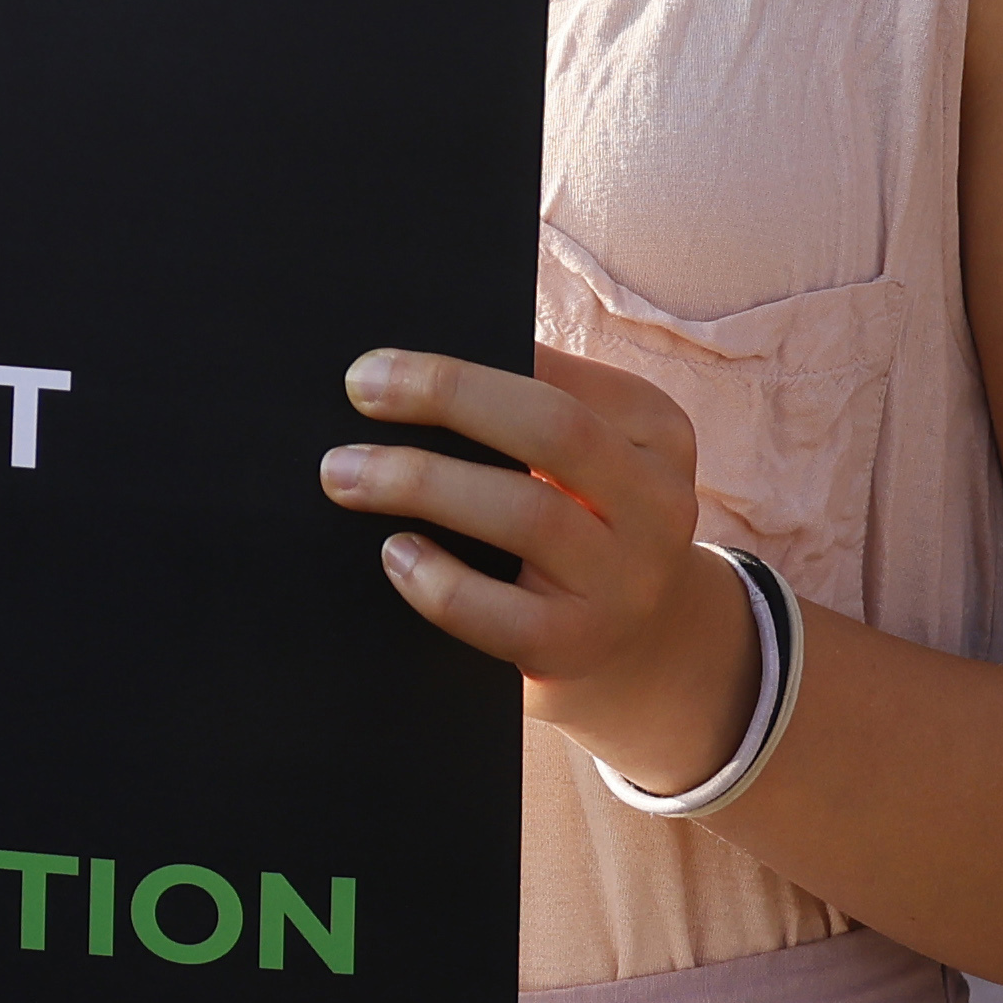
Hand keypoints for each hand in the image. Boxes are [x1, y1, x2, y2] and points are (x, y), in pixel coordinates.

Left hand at [326, 339, 751, 790]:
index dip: (469, 366)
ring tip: (343, 473)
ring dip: (422, 484)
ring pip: (529, 515)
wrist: (638, 643)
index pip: (562, 376)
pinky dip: (440, 582)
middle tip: (358, 389)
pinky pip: (506, 616)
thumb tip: (406, 370)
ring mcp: (627, 581)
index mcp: (657, 432)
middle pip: (556, 430)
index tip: (378, 357)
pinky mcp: (581, 645)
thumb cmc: (578, 517)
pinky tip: (394, 554)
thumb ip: (528, 408)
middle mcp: (660, 504)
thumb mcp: (587, 455)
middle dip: (448, 398)